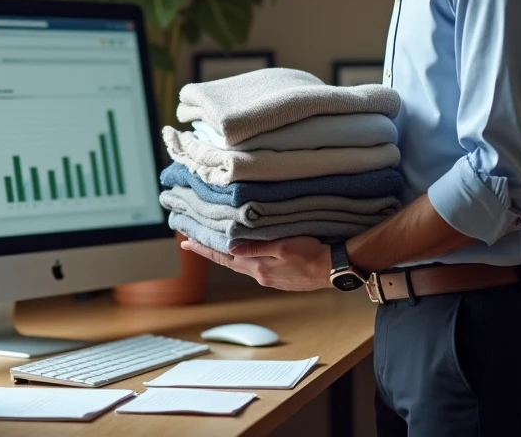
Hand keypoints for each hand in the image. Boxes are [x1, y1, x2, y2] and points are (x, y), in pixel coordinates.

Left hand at [181, 237, 333, 291]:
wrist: (333, 269)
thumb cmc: (312, 254)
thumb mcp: (283, 246)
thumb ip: (257, 248)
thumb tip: (231, 248)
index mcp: (259, 268)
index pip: (225, 257)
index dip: (205, 249)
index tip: (187, 243)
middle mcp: (261, 275)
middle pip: (229, 261)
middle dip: (211, 250)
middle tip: (193, 241)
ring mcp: (270, 279)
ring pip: (241, 264)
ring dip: (226, 254)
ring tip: (215, 244)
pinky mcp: (280, 278)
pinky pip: (255, 266)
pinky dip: (243, 258)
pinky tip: (244, 253)